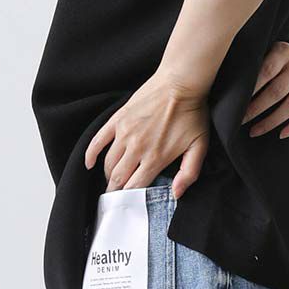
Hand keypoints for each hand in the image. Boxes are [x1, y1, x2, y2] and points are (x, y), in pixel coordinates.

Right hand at [84, 71, 211, 194]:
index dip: (130, 200)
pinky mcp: (118, 120)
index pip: (135, 187)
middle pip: (118, 178)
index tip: (127, 206)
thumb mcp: (199, 146)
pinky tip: (89, 164)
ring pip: (108, 163)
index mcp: (155, 158)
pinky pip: (98, 140)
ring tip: (111, 180)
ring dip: (108, 175)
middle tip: (115, 197)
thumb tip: (175, 194)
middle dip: (115, 191)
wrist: (180, 83)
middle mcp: (136, 148)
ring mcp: (124, 133)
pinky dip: (91, 154)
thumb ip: (188, 173)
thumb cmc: (192, 114)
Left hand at [241, 41, 288, 138]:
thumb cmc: (278, 61)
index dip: (251, 89)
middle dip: (256, 109)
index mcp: (284, 51)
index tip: (236, 104)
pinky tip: (280, 135)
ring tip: (254, 131)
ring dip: (271, 122)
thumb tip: (225, 84)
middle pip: (276, 92)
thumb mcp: (267, 52)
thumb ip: (253, 63)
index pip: (266, 71)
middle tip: (240, 121)